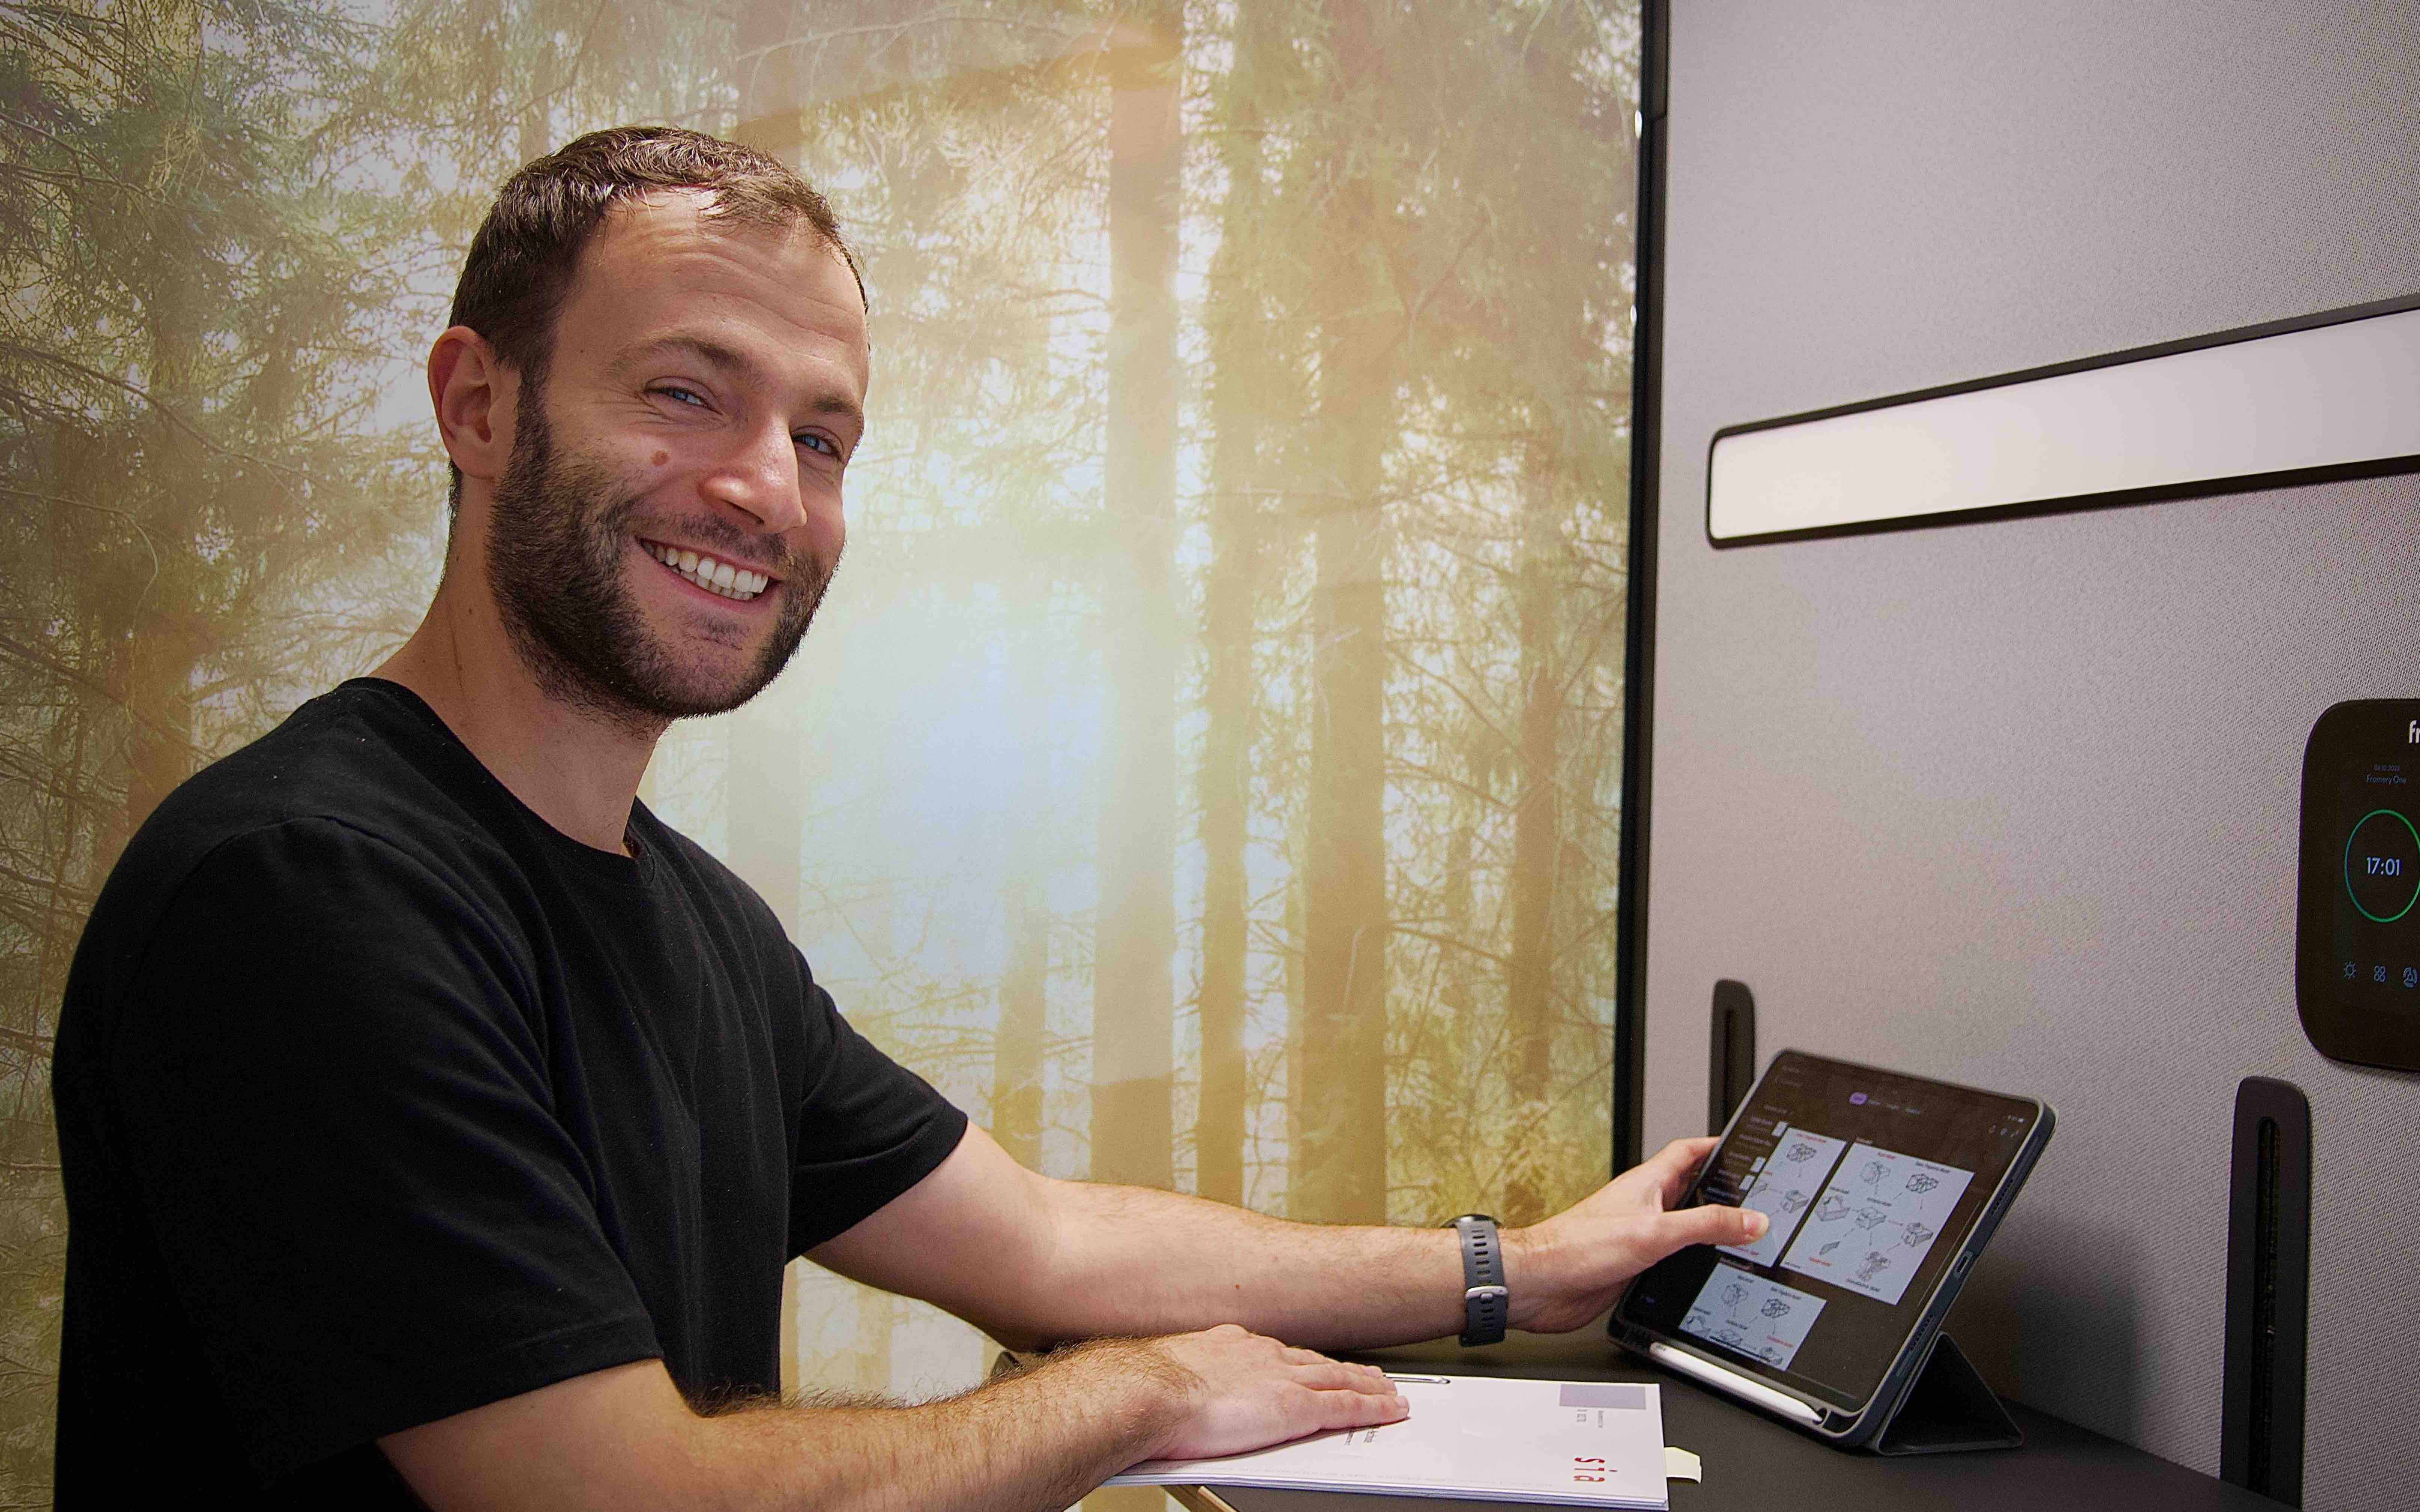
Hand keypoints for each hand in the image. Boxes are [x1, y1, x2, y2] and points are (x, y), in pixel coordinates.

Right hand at [1108, 1323, 1407, 1462]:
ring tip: (1389, 1392)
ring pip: (1341, 1380)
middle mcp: (1264, 1355)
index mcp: (1232, 1346)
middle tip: (1369, 1374)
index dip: (1304, 1361)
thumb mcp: (1173, 1371)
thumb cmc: (1148, 1388)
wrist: (1150, 1390)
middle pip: (1317, 1362)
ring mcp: (1284, 1378)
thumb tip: (1179, 1387)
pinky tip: (1391, 1410)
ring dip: (1368, 1386)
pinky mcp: (1297, 1406)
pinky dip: (1374, 1408)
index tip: (1314, 1365)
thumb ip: (1190, 1378)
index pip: (1280, 1353)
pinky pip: (1348, 1407)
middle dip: (1345, 1369)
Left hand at [1507, 1136, 1768, 1334]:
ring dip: (1707, 1229)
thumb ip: (1705, 1224)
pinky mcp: (1632, 1264)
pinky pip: (1671, 1256)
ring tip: (1741, 1235)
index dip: (1714, 1146)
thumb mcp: (1655, 1231)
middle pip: (1689, 1189)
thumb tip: (1751, 1218)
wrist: (1541, 1283)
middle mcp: (1643, 1207)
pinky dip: (1692, 1260)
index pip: (1687, 1153)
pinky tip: (1705, 1271)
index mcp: (1647, 1184)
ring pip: (1681, 1225)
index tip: (1741, 1144)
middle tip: (1753, 1195)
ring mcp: (1637, 1235)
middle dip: (1720, 1190)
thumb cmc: (1578, 1247)